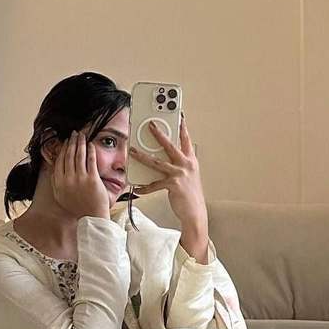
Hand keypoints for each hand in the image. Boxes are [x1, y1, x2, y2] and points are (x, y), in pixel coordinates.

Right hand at [48, 131, 110, 219]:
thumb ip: (56, 183)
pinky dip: (90, 151)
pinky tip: (91, 145)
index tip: (65, 142)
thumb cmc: (78, 207)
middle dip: (71, 142)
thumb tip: (54, 170)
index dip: (62, 149)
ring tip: (82, 136)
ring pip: (78, 156)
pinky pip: (90, 161)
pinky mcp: (92, 179)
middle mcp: (68, 179)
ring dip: (80, 143)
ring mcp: (80, 179)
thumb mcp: (61, 196)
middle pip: (68, 156)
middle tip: (74, 134)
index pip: (59, 161)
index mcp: (59, 183)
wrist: (91, 217)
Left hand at [130, 114, 206, 230]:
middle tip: (150, 124)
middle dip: (159, 134)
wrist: (195, 212)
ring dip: (142, 157)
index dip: (182, 126)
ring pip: (157, 162)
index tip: (179, 115)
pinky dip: (145, 188)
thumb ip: (180, 165)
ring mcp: (180, 174)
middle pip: (170, 145)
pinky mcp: (173, 185)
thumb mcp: (188, 176)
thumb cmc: (190, 195)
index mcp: (191, 161)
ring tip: (133, 151)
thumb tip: (164, 158)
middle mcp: (187, 165)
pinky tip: (138, 189)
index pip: (186, 139)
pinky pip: (154, 184)